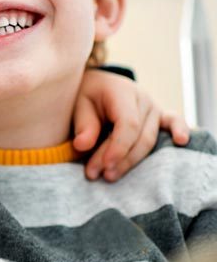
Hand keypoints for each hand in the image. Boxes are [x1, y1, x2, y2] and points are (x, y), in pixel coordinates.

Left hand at [73, 70, 190, 181]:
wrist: (99, 86)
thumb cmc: (88, 97)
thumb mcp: (79, 106)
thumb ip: (83, 126)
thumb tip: (82, 146)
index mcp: (123, 93)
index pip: (128, 124)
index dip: (118, 147)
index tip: (104, 165)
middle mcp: (143, 100)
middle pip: (139, 137)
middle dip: (119, 159)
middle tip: (97, 175)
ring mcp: (155, 109)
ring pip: (150, 140)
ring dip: (132, 161)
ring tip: (110, 176)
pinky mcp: (161, 118)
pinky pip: (174, 123)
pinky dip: (180, 131)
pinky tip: (182, 141)